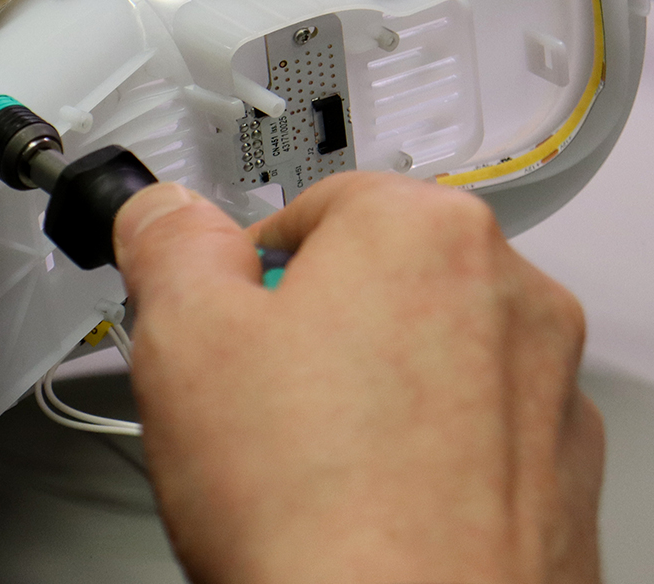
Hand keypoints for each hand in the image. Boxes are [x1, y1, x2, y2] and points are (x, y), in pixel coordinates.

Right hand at [114, 173, 602, 583]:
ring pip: (417, 352)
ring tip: (309, 464)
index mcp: (422, 228)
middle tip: (258, 400)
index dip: (243, 278)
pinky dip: (420, 451)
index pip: (300, 211)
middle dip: (306, 326)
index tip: (226, 329)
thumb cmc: (316, 514)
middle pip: (366, 277)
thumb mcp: (185, 334)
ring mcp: (545, 386)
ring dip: (363, 389)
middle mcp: (508, 291)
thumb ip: (166, 240)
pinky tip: (367, 505)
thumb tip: (163, 212)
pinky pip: (466, 429)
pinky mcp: (561, 474)